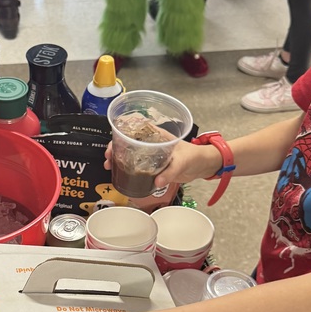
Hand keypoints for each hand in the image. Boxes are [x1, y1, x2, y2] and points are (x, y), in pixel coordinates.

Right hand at [104, 139, 219, 187]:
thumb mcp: (183, 161)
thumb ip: (170, 171)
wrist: (202, 166)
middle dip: (115, 148)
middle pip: (128, 142)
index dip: (121, 134)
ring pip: (130, 154)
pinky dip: (127, 169)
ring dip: (118, 159)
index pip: (135, 130)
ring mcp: (151, 155)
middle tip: (107, 158)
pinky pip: (137, 166)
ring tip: (109, 166)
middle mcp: (151, 143)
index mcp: (157, 135)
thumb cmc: (195, 156)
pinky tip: (120, 173)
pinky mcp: (153, 166)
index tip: (113, 143)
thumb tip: (157, 182)